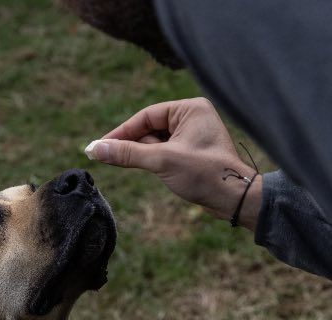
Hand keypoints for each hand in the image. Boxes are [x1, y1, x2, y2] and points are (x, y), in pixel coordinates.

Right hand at [86, 97, 261, 229]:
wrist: (235, 198)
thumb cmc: (205, 174)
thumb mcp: (162, 161)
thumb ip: (128, 153)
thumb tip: (95, 149)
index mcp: (190, 109)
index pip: (147, 116)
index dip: (121, 132)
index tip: (99, 145)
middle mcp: (193, 117)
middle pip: (149, 128)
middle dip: (131, 144)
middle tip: (106, 157)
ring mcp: (193, 135)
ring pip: (155, 142)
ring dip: (141, 154)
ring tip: (126, 165)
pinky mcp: (192, 152)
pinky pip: (164, 151)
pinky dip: (151, 160)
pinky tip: (144, 168)